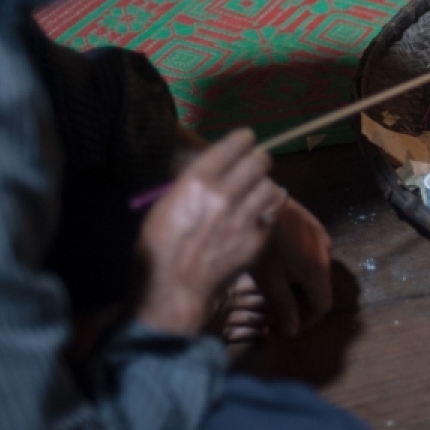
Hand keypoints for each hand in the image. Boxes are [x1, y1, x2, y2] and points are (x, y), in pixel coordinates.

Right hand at [134, 128, 285, 334]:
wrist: (174, 291)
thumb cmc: (159, 249)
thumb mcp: (164, 206)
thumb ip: (189, 183)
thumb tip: (209, 166)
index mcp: (195, 183)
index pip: (232, 147)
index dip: (243, 139)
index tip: (247, 138)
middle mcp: (223, 195)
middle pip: (258, 162)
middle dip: (259, 159)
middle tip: (257, 162)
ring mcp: (244, 218)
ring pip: (271, 186)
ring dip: (265, 185)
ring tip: (259, 189)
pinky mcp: (257, 239)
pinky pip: (271, 215)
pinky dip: (266, 212)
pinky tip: (259, 215)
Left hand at [250, 198, 332, 336]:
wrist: (260, 198)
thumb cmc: (263, 244)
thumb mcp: (269, 282)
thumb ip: (284, 308)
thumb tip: (294, 332)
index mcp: (319, 270)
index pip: (322, 307)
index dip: (305, 322)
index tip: (281, 326)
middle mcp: (327, 253)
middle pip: (319, 289)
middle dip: (299, 304)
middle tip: (273, 309)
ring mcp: (321, 235)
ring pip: (315, 271)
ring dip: (298, 285)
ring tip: (274, 286)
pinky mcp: (312, 224)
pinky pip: (312, 254)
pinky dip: (299, 267)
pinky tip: (278, 263)